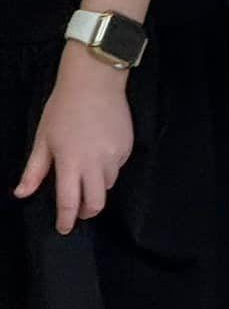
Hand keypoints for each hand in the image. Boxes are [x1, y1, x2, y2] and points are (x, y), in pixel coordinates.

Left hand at [14, 46, 133, 233]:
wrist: (96, 80)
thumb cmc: (64, 107)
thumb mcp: (43, 138)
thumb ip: (34, 170)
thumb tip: (21, 194)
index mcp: (71, 163)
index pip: (69, 203)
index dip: (65, 220)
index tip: (63, 228)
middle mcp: (95, 163)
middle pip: (96, 203)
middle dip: (86, 212)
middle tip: (78, 210)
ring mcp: (114, 154)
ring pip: (108, 185)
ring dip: (97, 187)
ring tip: (88, 176)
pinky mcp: (127, 145)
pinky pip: (118, 167)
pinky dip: (109, 168)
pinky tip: (100, 155)